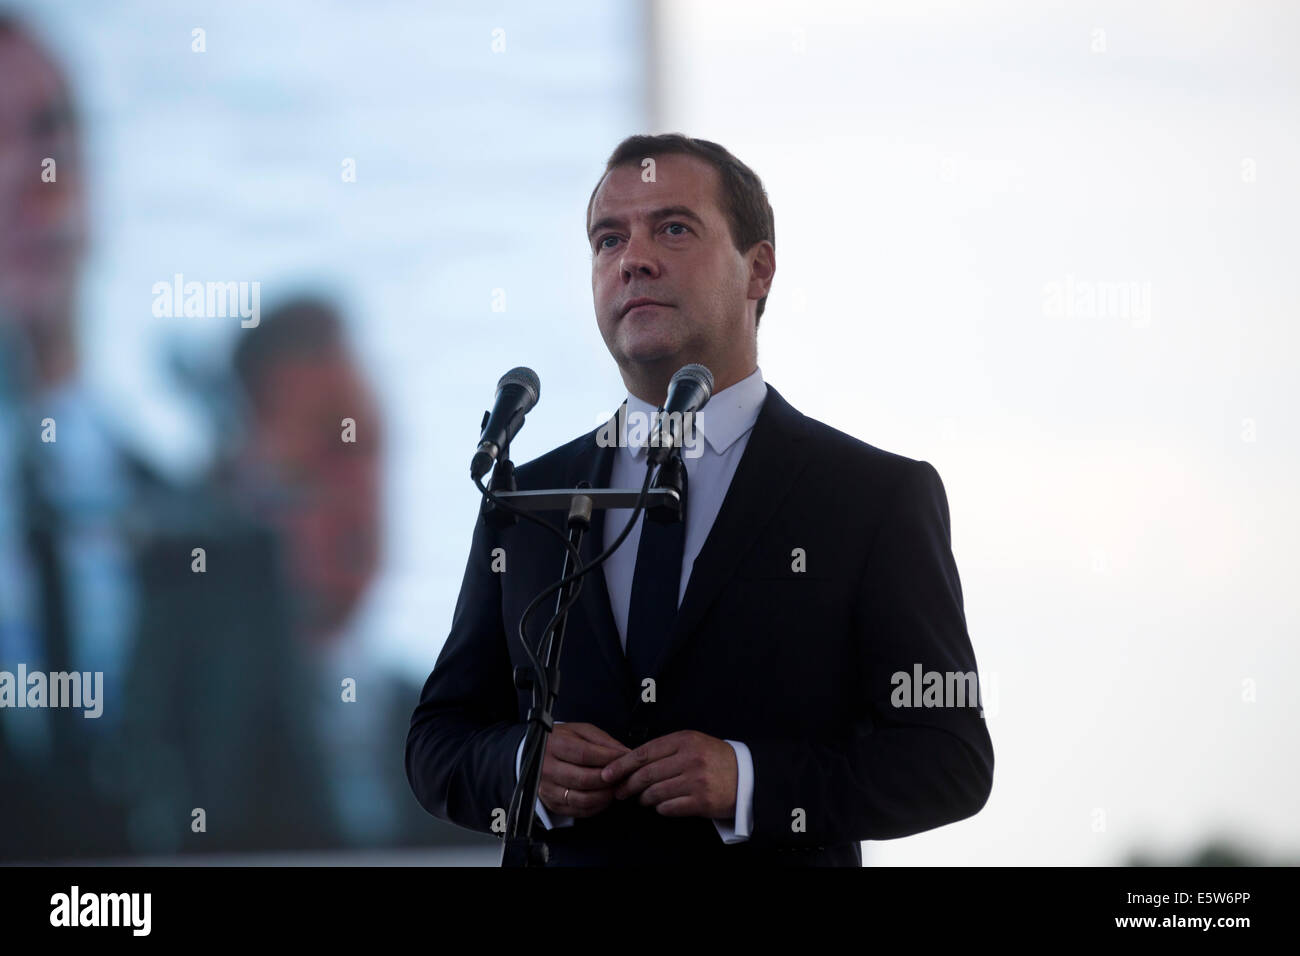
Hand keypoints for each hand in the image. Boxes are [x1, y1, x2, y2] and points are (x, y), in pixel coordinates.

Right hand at [537, 722, 630, 817]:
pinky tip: (604, 796)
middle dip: (608, 779)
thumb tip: (623, 753)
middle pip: (584, 779)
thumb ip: (602, 741)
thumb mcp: (581, 731)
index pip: (584, 754)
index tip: (623, 758)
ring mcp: (547, 789)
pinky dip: (596, 806)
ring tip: (616, 787)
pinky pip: (579, 811)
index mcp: (553, 745)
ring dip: (604, 795)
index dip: (607, 758)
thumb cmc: (562, 740)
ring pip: (582, 799)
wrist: (538, 754)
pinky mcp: (552, 804)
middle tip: (623, 775)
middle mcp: (546, 768)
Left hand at [599, 730, 736, 818]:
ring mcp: (696, 781)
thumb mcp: (693, 743)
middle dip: (627, 785)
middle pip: (646, 774)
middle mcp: (689, 759)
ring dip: (644, 799)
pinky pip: (669, 808)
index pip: (644, 752)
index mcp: (684, 740)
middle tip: (619, 792)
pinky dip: (660, 808)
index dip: (622, 765)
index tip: (607, 773)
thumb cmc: (715, 759)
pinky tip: (661, 806)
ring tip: (642, 800)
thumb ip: (666, 748)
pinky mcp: (701, 801)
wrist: (748, 776)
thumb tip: (632, 761)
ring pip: (655, 793)